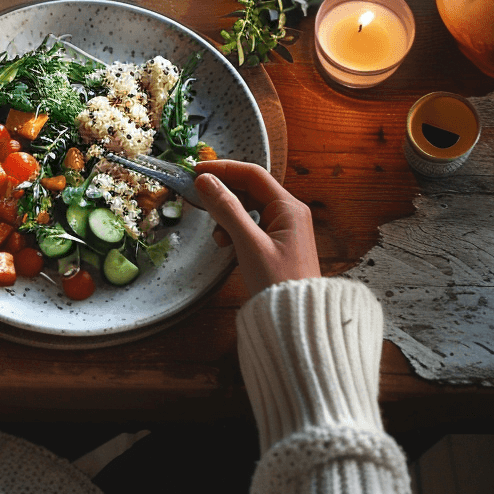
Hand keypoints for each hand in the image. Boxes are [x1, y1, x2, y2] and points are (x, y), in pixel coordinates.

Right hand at [194, 159, 319, 296]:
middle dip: (224, 194)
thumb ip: (226, 209)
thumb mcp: (248, 243)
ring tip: (217, 235)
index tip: (196, 172)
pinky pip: (252, 225)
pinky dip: (234, 229)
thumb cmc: (278, 283)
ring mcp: (285, 230)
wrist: (298, 323)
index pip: (253, 174)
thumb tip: (205, 181)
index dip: (223, 169)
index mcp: (289, 208)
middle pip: (250, 190)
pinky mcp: (277, 245)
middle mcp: (289, 214)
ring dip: (228, 215)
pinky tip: (226, 244)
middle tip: (199, 200)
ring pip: (249, 208)